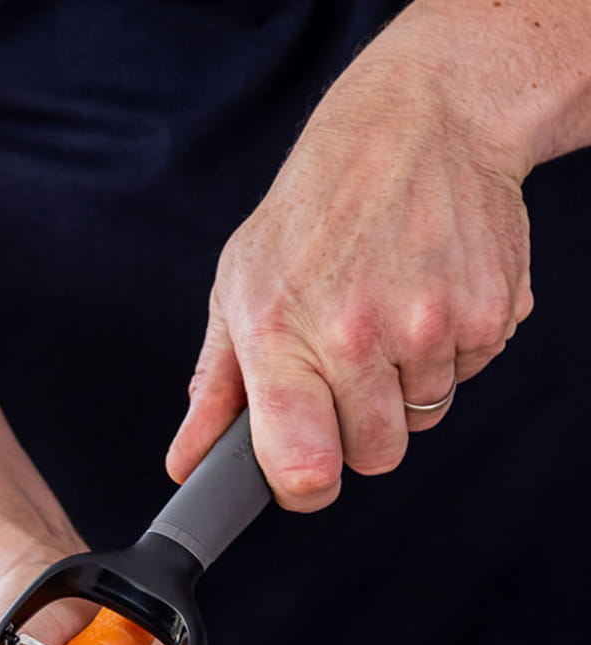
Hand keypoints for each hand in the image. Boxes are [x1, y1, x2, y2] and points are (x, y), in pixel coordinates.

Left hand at [166, 44, 533, 510]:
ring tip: (385, 317)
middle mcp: (358, 335)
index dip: (302, 487)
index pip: (301, 464)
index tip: (301, 476)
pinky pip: (466, 376)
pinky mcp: (492, 313)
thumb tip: (187, 464)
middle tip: (344, 371)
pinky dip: (448, 352)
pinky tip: (425, 296)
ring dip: (404, 387)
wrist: (416, 121)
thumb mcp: (238, 290)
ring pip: (422, 418)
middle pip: (372, 457)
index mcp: (282, 336)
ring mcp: (431, 325)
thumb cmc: (311, 213)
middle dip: (357, 430)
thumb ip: (214, 388)